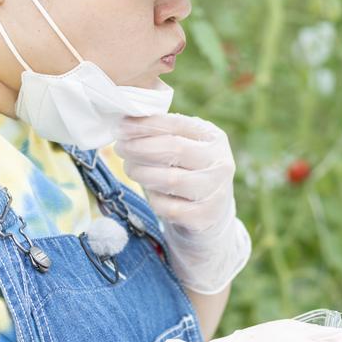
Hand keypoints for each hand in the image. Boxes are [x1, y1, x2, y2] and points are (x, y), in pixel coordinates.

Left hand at [114, 114, 248, 293]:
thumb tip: (126, 124)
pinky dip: (153, 199)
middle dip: (140, 147)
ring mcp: (215, 192)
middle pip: (175, 149)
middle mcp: (221, 163)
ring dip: (142, 172)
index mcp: (214, 138)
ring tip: (130, 168)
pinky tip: (151, 193)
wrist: (212, 214)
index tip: (121, 127)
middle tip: (120, 148)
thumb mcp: (186, 147)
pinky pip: (168, 207)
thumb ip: (163, 134)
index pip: (177, 125)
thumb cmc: (189, 172)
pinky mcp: (204, 217)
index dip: (146, 125)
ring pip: (170, 180)